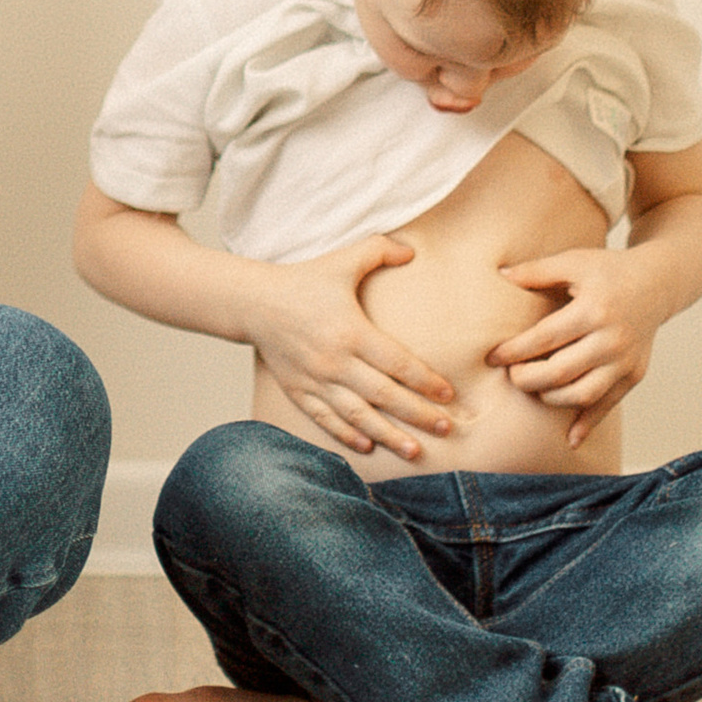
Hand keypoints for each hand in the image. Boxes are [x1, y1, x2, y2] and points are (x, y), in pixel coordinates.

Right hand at [247, 237, 457, 463]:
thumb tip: (412, 251)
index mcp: (351, 331)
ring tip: (416, 451)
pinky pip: (326, 419)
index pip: (397, 363)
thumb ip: (379, 250)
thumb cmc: (302, 280)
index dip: (426, 381)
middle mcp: (335, 361)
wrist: (253, 302)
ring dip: (389, 436)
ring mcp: (316, 380)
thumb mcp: (342, 260)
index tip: (449, 395)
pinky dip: (347, 435)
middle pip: (385, 396)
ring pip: (359, 416)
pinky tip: (368, 446)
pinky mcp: (298, 390)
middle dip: (418, 415)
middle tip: (446, 428)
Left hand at [489, 247, 662, 445]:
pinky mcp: (635, 375)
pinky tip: (570, 438)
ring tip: (533, 390)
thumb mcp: (574, 261)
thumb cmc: (608, 270)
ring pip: (583, 394)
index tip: (492, 357)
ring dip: (551, 399)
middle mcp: (612, 339)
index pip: (545, 338)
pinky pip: (608, 405)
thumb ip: (536, 270)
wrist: (657, 283)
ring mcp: (625, 360)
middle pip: (561, 372)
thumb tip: (500, 273)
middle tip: (510, 377)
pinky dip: (588, 424)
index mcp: (593, 310)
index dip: (515, 350)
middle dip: (528, 379)